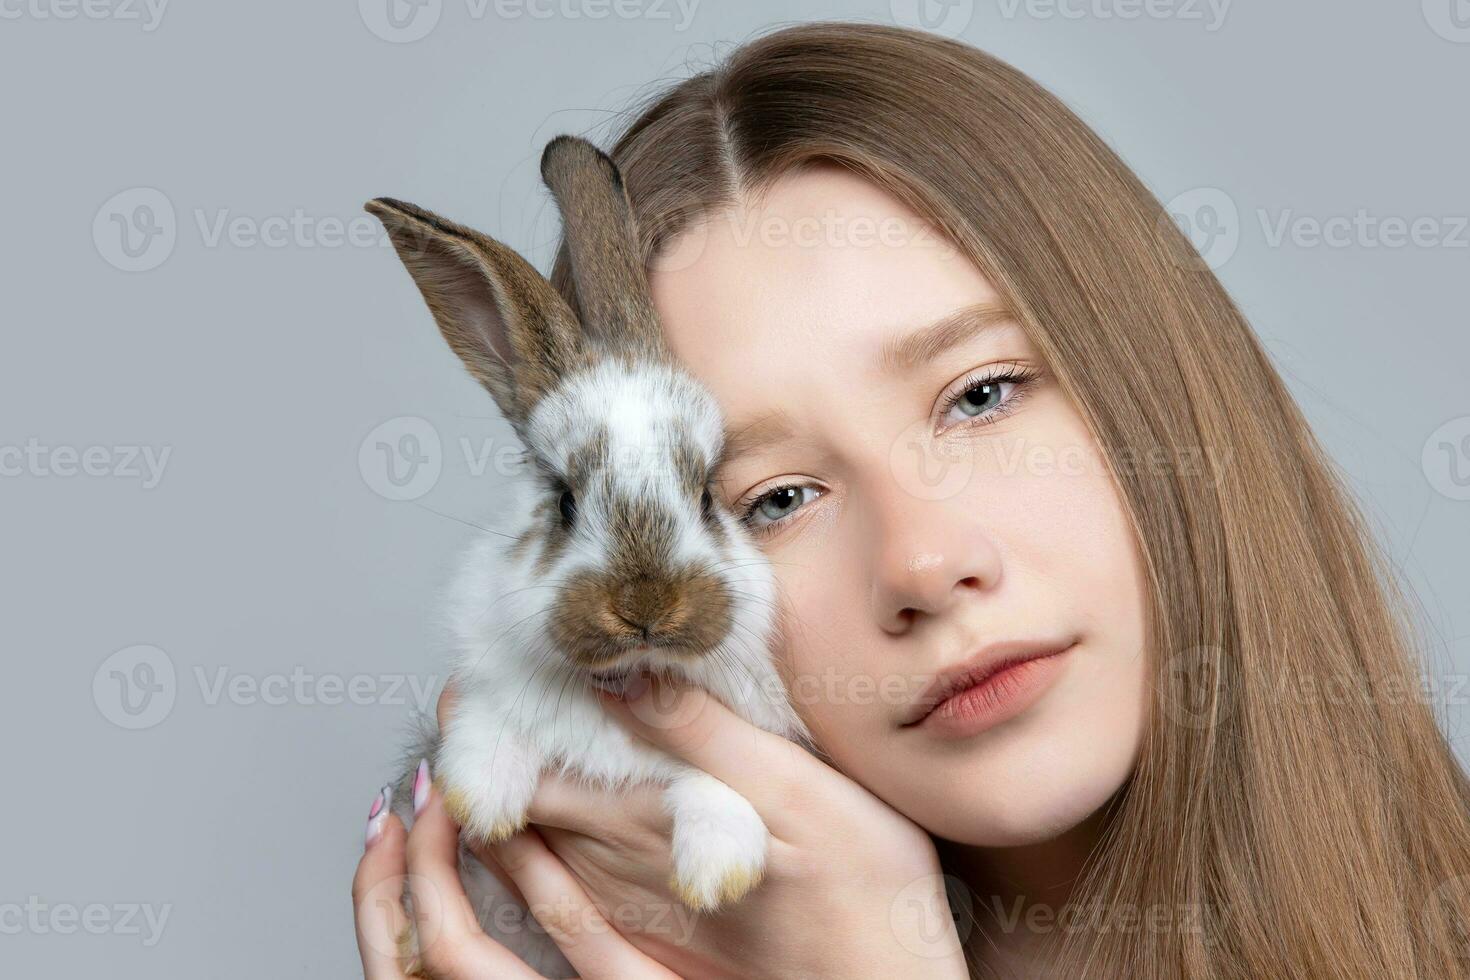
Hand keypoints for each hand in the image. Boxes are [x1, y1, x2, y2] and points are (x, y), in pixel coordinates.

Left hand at [408, 675, 969, 978]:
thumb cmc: (862, 893)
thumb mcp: (796, 790)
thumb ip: (701, 733)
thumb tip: (618, 671)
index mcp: (638, 824)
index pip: (522, 770)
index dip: (488, 720)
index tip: (475, 671)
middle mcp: (618, 868)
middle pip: (515, 805)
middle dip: (492, 745)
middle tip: (479, 686)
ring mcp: (631, 905)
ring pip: (534, 843)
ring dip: (511, 785)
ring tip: (499, 730)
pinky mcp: (654, 930)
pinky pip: (563, 885)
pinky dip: (539, 835)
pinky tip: (548, 807)